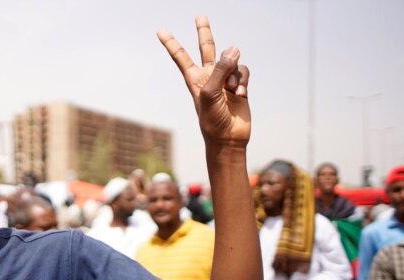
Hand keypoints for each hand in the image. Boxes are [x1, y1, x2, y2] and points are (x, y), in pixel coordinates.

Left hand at [158, 15, 250, 148]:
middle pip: (206, 48)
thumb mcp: (210, 92)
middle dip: (204, 32)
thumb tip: (233, 48)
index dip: (171, 43)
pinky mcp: (239, 85)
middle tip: (200, 16)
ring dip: (233, 75)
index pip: (181, 57)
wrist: (227, 138)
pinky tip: (240, 94)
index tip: (160, 31)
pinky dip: (242, 81)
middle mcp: (209, 76)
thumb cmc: (212, 118)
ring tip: (232, 91)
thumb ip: (220, 68)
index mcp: (194, 78)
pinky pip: (243, 72)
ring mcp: (224, 80)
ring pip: (232, 62)